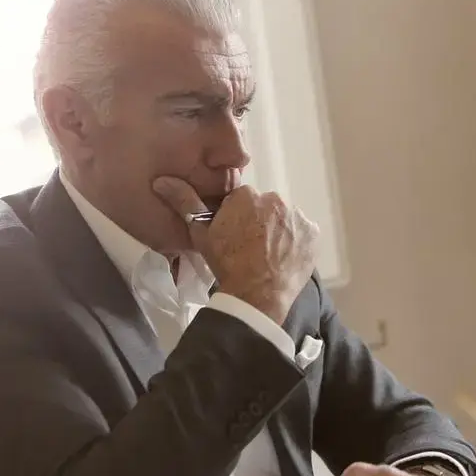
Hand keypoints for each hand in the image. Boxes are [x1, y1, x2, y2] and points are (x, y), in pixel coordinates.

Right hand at [153, 177, 317, 323]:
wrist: (256, 296)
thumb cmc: (226, 264)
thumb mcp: (201, 234)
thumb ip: (184, 202)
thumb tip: (161, 180)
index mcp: (248, 195)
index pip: (243, 200)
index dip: (238, 218)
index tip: (235, 236)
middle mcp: (276, 199)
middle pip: (266, 207)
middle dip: (260, 221)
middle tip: (251, 247)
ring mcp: (298, 216)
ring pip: (285, 219)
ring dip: (279, 231)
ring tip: (269, 255)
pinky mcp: (313, 233)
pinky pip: (303, 232)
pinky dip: (297, 242)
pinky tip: (285, 258)